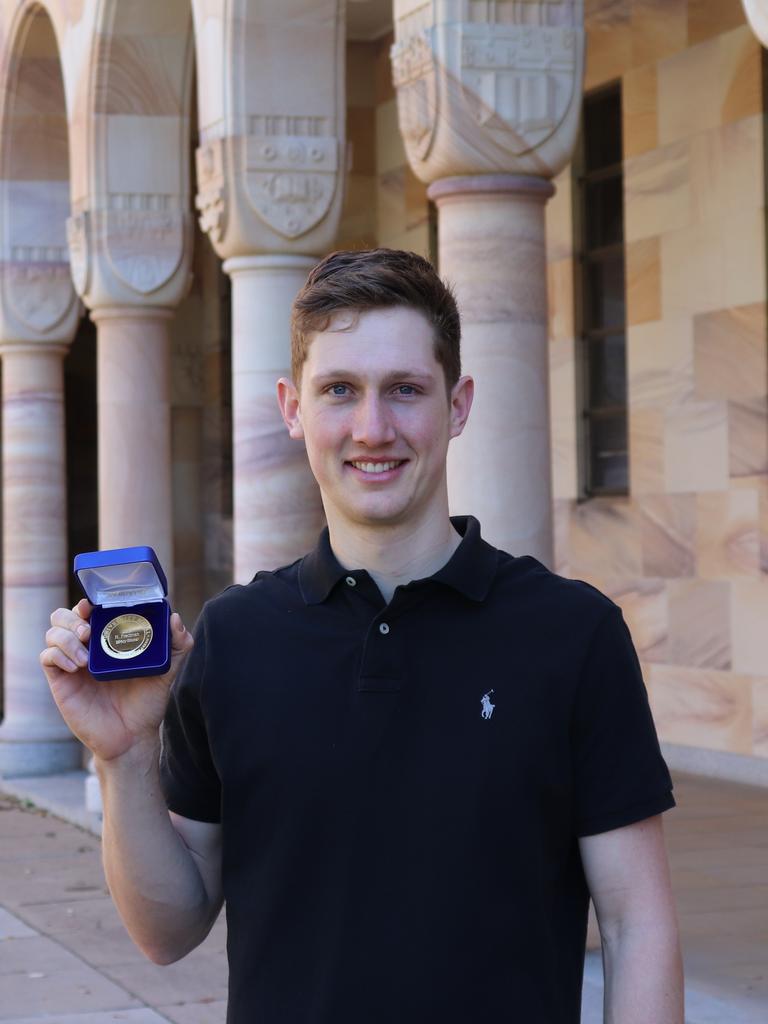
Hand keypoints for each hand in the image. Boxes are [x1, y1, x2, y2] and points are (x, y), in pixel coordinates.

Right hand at [40, 598, 193, 762]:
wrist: (132, 737)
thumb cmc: (147, 702)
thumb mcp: (167, 671)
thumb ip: (178, 646)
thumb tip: (175, 619)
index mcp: (108, 638)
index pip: (90, 609)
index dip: (89, 601)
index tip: (96, 604)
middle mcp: (87, 647)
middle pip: (64, 616)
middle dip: (72, 617)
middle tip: (88, 631)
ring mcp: (72, 663)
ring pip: (53, 632)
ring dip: (66, 637)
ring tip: (86, 657)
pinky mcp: (61, 680)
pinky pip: (47, 657)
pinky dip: (59, 655)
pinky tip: (77, 667)